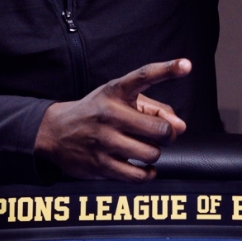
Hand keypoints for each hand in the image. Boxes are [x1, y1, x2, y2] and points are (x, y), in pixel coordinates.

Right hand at [34, 58, 190, 180]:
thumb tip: (180, 127)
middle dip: (166, 134)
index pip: (144, 76)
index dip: (167, 70)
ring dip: (153, 153)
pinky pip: (140, 175)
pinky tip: (142, 165)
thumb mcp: (120, 100)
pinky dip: (148, 172)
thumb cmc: (97, 113)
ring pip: (152, 154)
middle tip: (158, 133)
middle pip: (160, 129)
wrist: (55, 132)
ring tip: (143, 147)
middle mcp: (110, 113)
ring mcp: (104, 140)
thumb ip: (155, 108)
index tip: (186, 65)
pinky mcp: (101, 164)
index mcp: (115, 91)